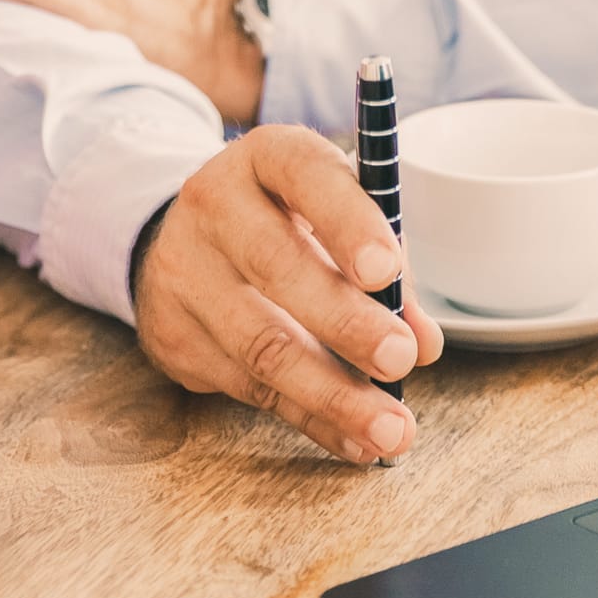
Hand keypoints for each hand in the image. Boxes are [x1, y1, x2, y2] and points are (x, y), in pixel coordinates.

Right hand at [134, 123, 443, 463]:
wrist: (188, 243)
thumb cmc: (290, 226)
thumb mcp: (339, 222)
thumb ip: (387, 272)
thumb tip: (423, 342)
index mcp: (268, 158)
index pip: (306, 175)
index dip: (349, 224)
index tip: (387, 273)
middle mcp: (215, 205)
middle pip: (277, 267)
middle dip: (346, 322)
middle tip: (400, 359)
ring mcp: (184, 271)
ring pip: (261, 343)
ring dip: (334, 394)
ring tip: (391, 428)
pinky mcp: (174, 335)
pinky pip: (250, 387)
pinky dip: (312, 419)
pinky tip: (354, 439)